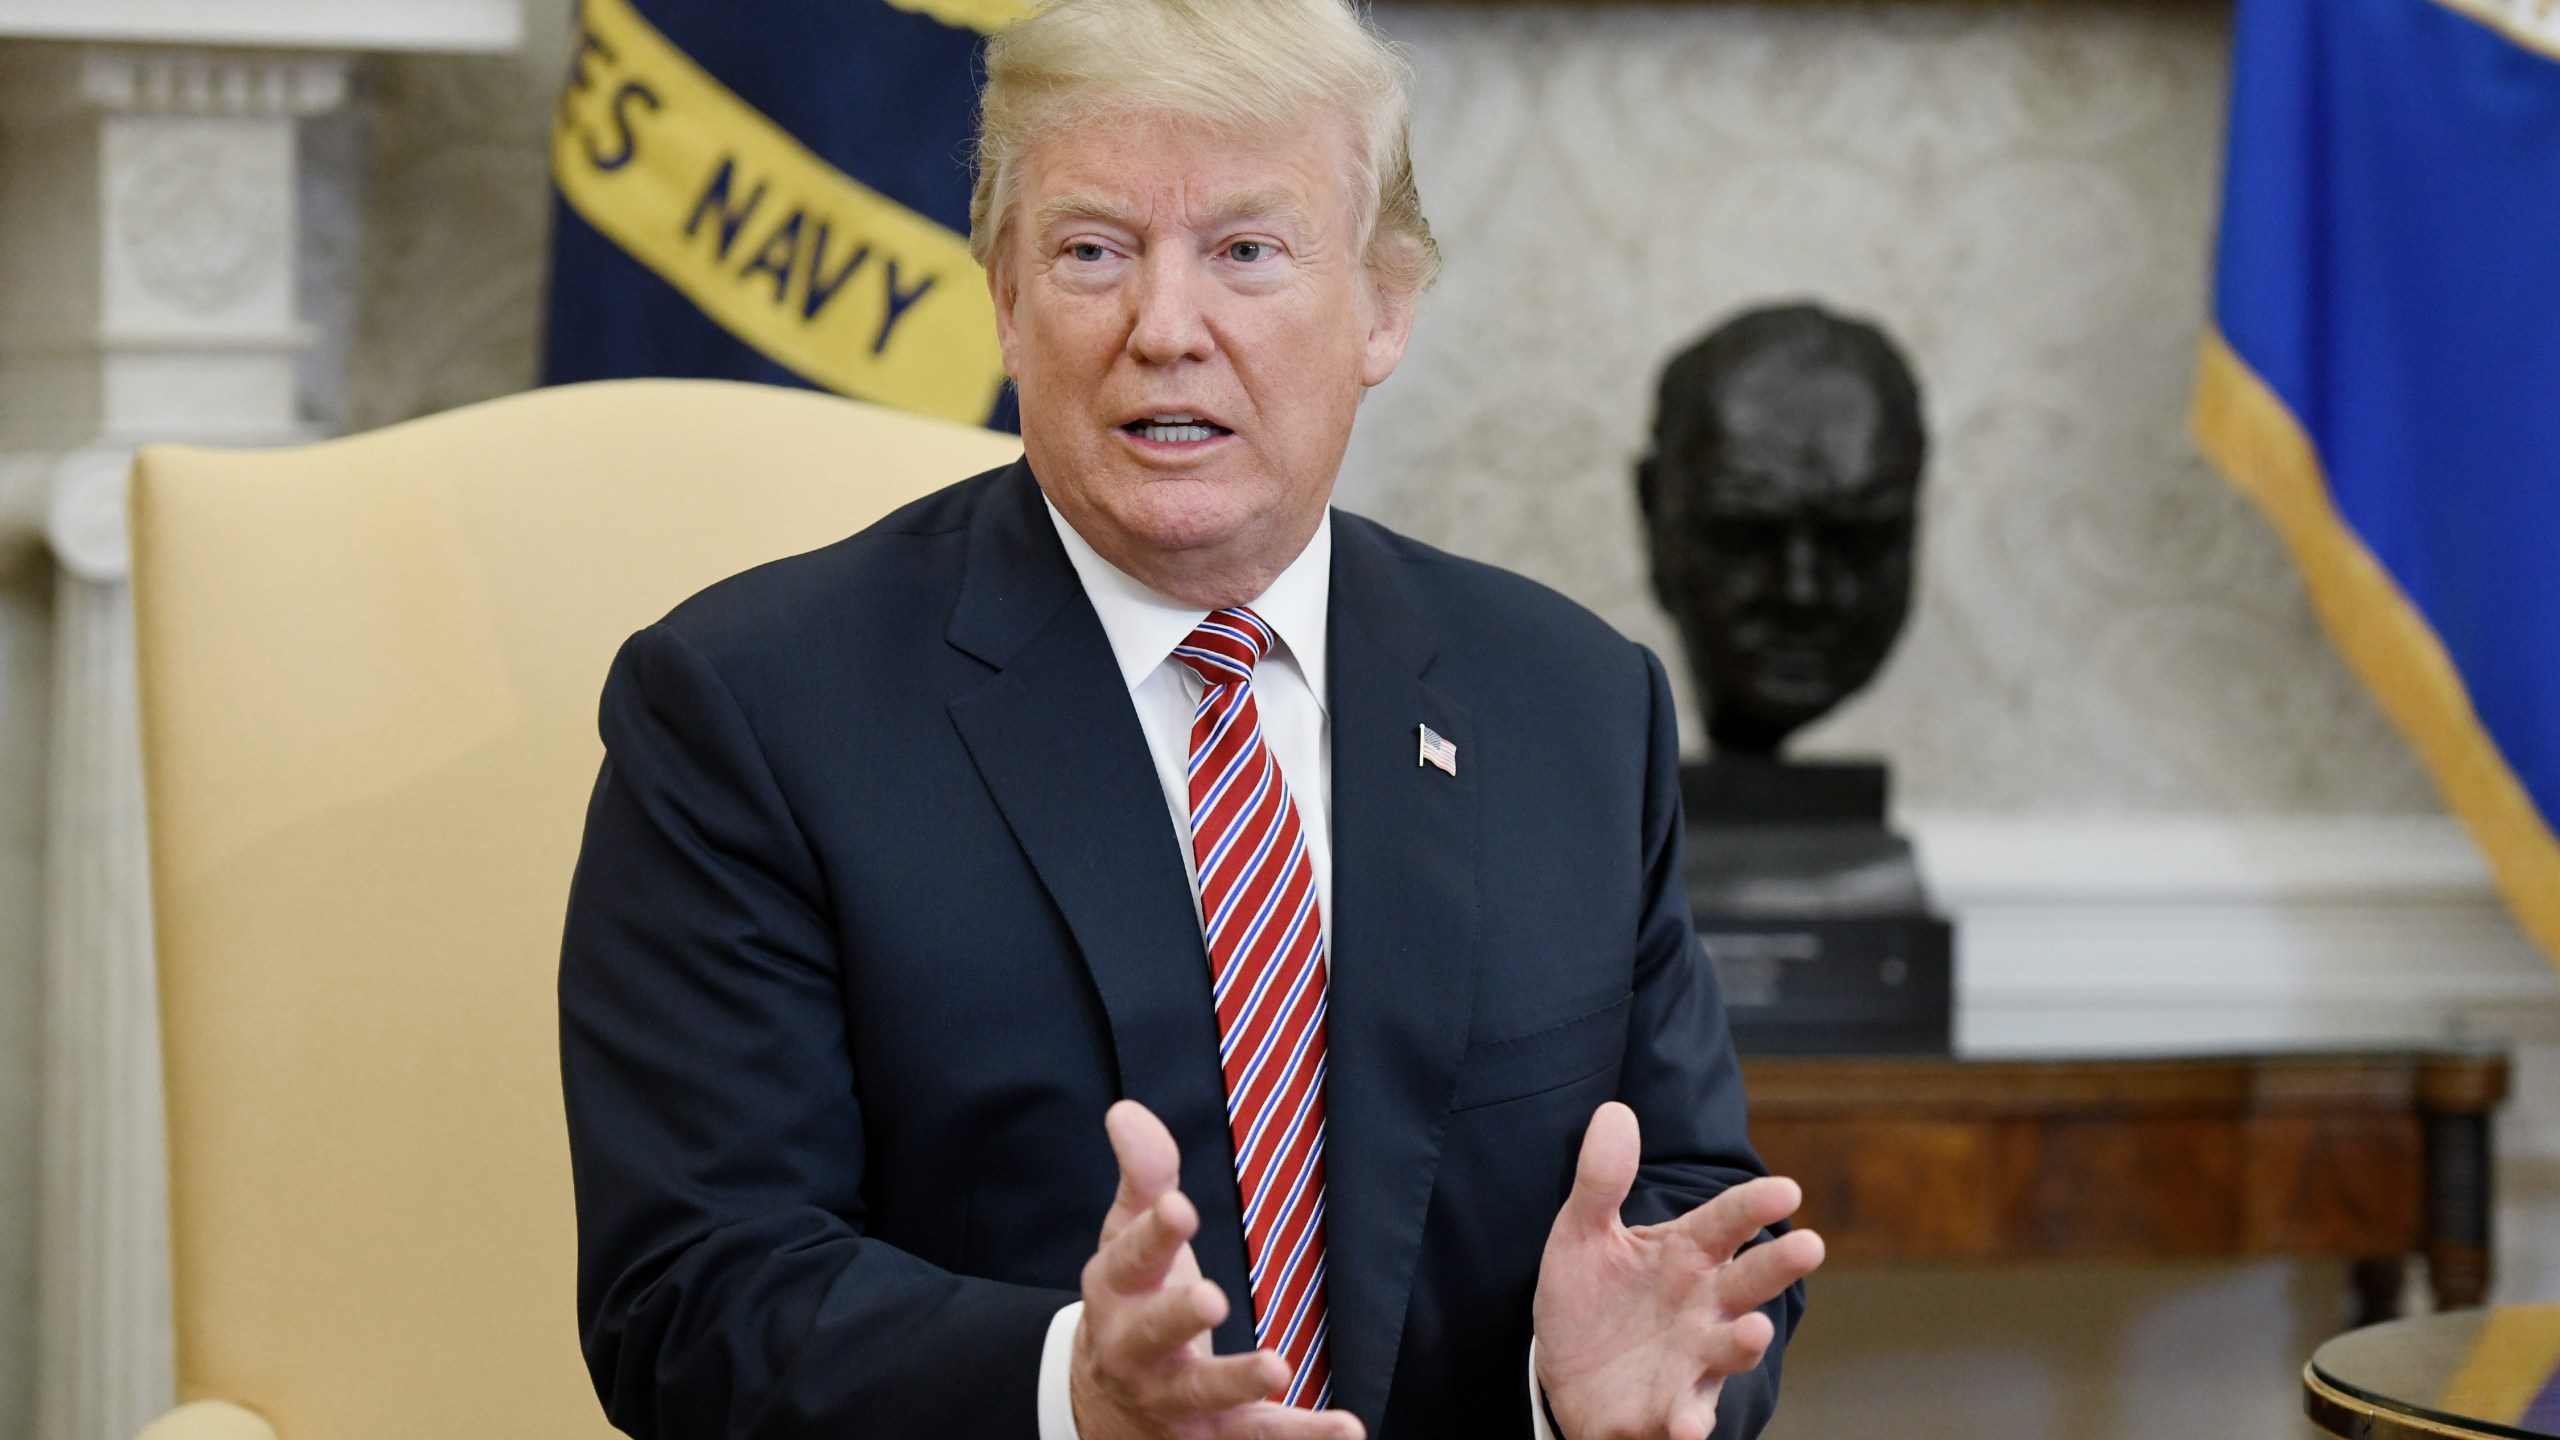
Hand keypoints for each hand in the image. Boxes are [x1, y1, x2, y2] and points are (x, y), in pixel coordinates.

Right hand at [1070, 1101, 1364, 1439]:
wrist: (1103, 1404)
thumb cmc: (1131, 1299)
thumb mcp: (1127, 1234)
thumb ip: (1143, 1174)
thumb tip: (1126, 1110)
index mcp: (1116, 1291)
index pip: (1131, 1258)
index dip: (1153, 1233)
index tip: (1180, 1207)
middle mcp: (1135, 1350)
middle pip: (1153, 1334)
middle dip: (1179, 1316)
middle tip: (1211, 1298)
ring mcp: (1174, 1398)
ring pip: (1205, 1394)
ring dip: (1240, 1381)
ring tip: (1279, 1366)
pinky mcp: (1214, 1433)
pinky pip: (1258, 1436)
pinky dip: (1303, 1436)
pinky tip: (1348, 1428)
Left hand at [1531, 1102, 1824, 1439]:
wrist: (1564, 1376)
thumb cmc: (1589, 1299)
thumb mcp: (1580, 1234)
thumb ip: (1600, 1180)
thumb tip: (1615, 1111)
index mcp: (1685, 1254)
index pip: (1725, 1222)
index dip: (1753, 1205)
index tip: (1786, 1189)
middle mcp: (1703, 1305)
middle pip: (1748, 1280)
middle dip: (1778, 1266)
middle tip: (1809, 1246)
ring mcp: (1693, 1358)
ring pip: (1730, 1349)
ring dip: (1745, 1343)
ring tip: (1754, 1331)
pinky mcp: (1672, 1408)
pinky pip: (1686, 1415)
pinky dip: (1689, 1421)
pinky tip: (1687, 1426)